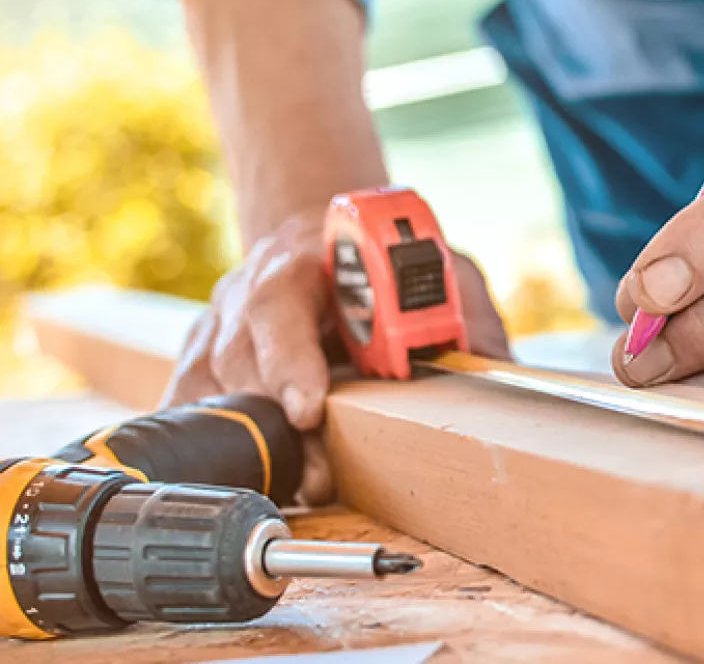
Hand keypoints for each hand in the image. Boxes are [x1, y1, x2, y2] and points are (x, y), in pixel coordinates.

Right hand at [162, 208, 509, 504]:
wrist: (325, 239)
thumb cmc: (386, 265)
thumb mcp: (441, 274)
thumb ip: (466, 318)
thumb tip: (501, 374)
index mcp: (307, 258)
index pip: (280, 303)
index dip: (289, 361)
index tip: (309, 411)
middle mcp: (249, 287)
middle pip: (240, 356)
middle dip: (276, 421)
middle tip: (318, 474)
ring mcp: (218, 322)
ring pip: (208, 385)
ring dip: (249, 439)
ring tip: (299, 482)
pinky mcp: (200, 356)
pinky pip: (185, 401)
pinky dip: (206, 439)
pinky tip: (242, 467)